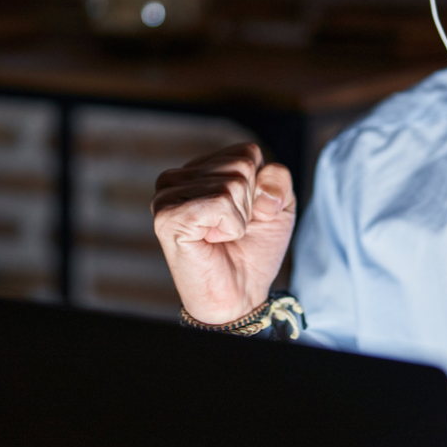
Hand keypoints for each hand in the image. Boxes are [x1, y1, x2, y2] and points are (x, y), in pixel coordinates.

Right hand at [151, 143, 295, 324]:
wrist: (239, 295)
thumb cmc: (252, 250)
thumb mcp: (278, 207)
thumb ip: (278, 179)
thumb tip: (260, 186)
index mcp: (198, 170)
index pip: (246, 152)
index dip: (259, 187)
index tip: (244, 215)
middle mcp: (177, 178)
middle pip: (241, 165)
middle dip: (250, 203)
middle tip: (230, 230)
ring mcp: (168, 195)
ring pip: (233, 183)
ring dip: (239, 219)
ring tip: (220, 237)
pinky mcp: (168, 216)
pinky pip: (220, 203)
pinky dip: (230, 227)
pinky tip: (211, 241)